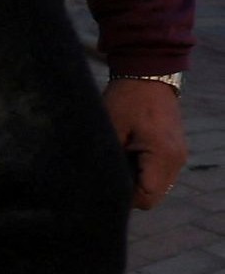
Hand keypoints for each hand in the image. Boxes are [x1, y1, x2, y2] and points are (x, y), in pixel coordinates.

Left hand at [108, 75, 185, 208]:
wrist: (148, 75)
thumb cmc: (126, 99)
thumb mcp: (110, 129)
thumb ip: (107, 159)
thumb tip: (95, 183)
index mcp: (163, 156)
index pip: (146, 198)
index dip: (124, 198)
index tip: (104, 186)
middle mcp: (176, 161)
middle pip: (152, 196)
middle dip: (129, 191)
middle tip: (107, 173)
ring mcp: (178, 157)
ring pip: (156, 186)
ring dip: (136, 181)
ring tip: (118, 162)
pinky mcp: (173, 151)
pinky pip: (158, 174)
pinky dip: (143, 172)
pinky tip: (126, 156)